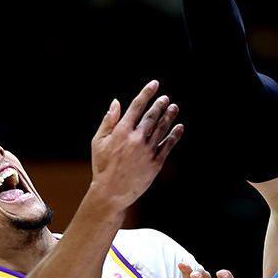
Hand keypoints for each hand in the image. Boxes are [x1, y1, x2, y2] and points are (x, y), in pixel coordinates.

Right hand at [89, 80, 183, 209]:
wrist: (111, 193)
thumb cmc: (102, 166)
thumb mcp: (98, 142)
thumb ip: (108, 121)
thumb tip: (115, 102)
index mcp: (121, 131)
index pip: (136, 106)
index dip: (146, 93)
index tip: (154, 84)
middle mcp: (136, 138)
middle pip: (152, 116)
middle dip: (160, 105)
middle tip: (166, 98)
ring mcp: (147, 150)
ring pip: (162, 128)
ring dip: (169, 116)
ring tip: (174, 107)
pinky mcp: (156, 162)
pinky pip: (168, 145)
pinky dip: (174, 135)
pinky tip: (179, 127)